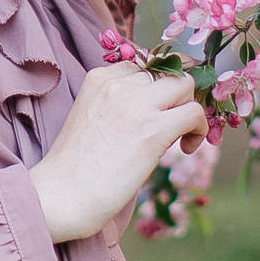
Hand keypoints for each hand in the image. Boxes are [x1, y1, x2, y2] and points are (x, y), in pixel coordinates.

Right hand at [26, 61, 206, 242]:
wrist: (61, 196)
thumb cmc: (73, 169)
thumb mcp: (91, 119)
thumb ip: (119, 105)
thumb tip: (156, 110)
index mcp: (99, 79)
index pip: (145, 64)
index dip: (159, 86)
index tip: (160, 109)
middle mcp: (118, 84)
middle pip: (168, 71)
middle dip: (177, 94)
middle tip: (175, 123)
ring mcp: (137, 105)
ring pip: (185, 85)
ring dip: (189, 108)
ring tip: (181, 136)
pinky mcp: (154, 130)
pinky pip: (194, 113)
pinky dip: (198, 129)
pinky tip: (187, 148)